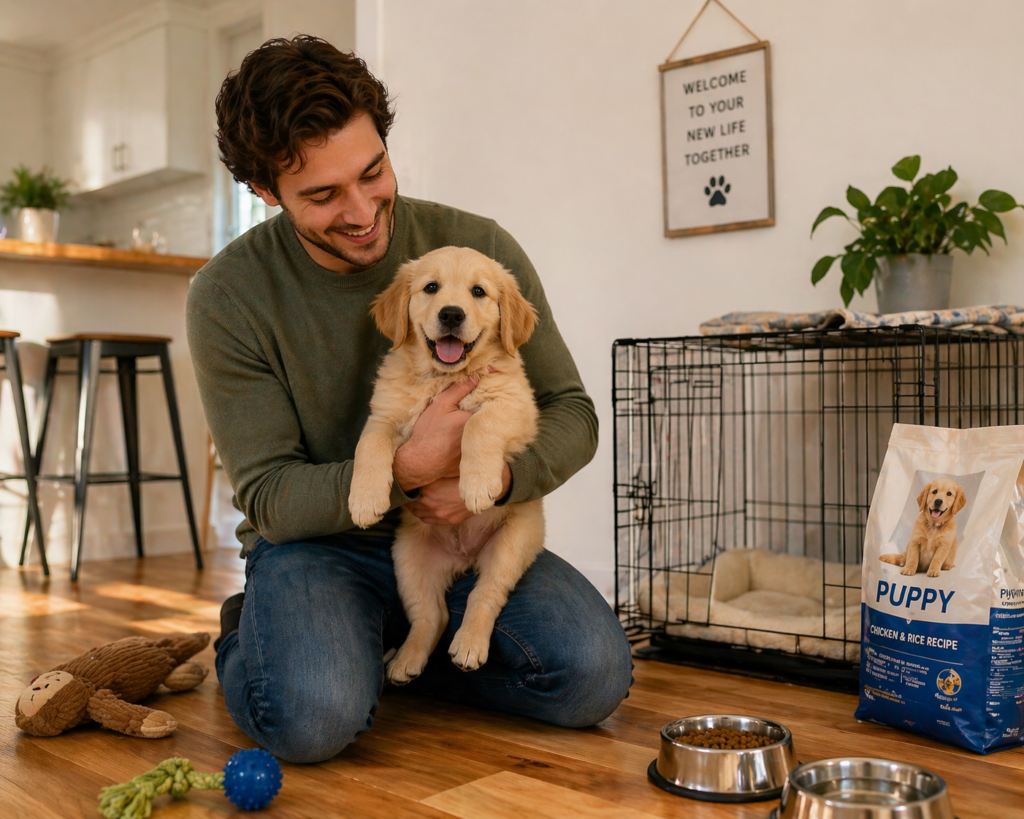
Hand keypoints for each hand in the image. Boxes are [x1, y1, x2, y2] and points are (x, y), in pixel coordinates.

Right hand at [393, 377, 479, 491]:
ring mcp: (481, 450)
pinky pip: (483, 447)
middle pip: (490, 419)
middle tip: (474, 410)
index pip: (489, 404)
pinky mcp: (477, 460)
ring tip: (470, 425)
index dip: (486, 398)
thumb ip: (459, 389)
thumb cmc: (428, 433)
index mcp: (474, 420)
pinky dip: (479, 441)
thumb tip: (476, 376)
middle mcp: (482, 436)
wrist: (420, 462)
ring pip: (487, 433)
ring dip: (484, 428)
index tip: (484, 394)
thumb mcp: (440, 405)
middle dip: (485, 413)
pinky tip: (467, 440)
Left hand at [405, 464, 511, 524]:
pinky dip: (422, 514)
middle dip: (407, 497)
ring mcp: (441, 514)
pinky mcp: (449, 520)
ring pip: (417, 513)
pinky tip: (421, 508)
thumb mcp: (445, 469)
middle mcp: (432, 504)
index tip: (401, 481)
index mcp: (430, 490)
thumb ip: (430, 470)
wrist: (485, 488)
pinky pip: (428, 520)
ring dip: (412, 507)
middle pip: (411, 503)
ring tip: (410, 499)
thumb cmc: (465, 474)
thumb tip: (414, 466)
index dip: (404, 486)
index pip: (408, 490)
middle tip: (403, 490)